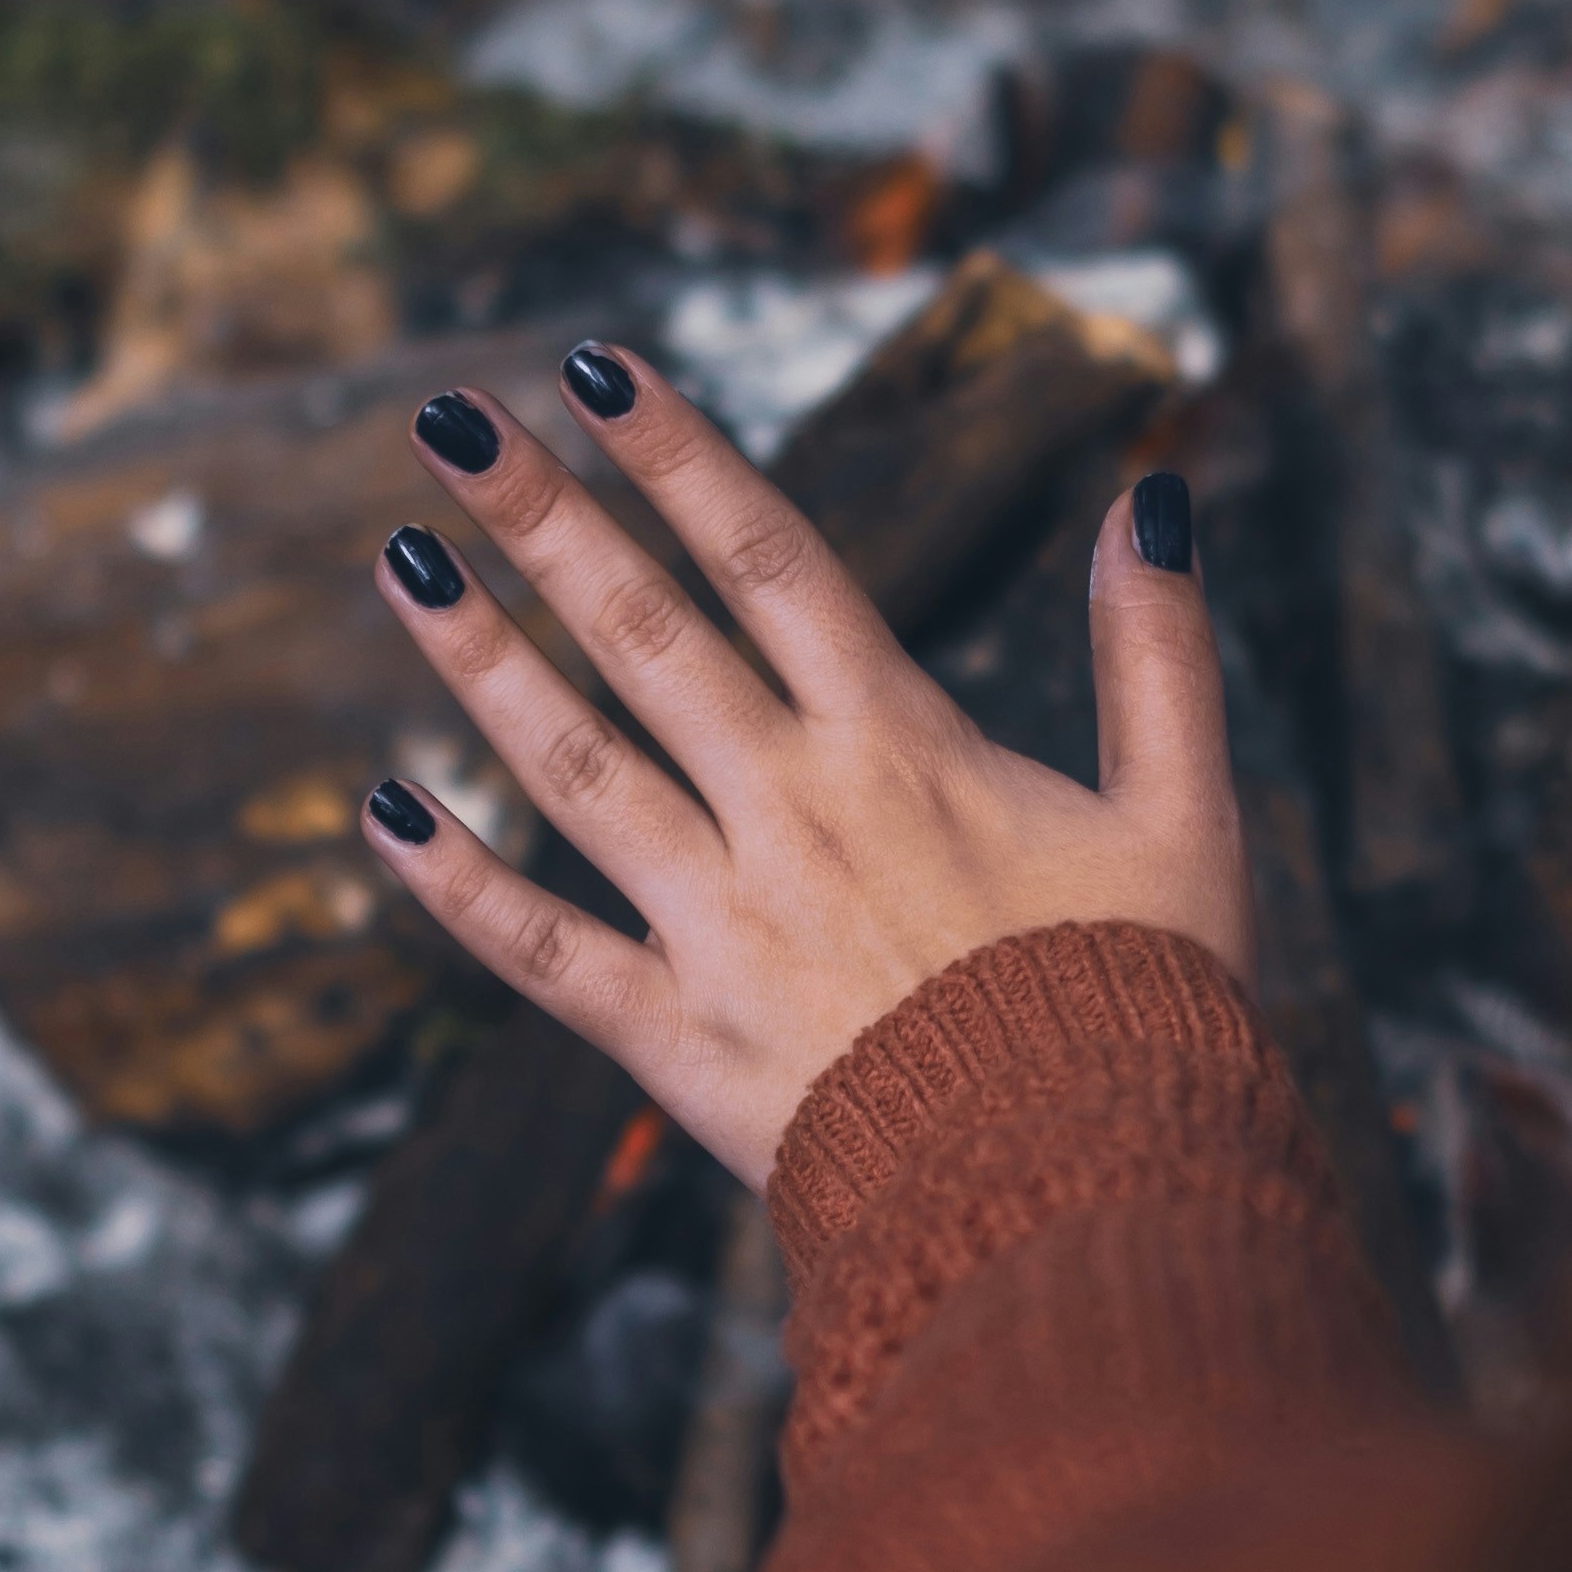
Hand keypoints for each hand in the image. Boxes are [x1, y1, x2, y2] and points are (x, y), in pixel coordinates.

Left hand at [351, 343, 1251, 1187]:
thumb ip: (1161, 654)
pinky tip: (386, 813)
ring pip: (576, 765)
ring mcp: (725, 923)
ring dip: (482, 660)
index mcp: (904, 746)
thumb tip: (1155, 495)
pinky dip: (459, 888)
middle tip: (446, 420)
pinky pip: (545, 951)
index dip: (679, 456)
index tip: (595, 372)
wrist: (1085, 1199)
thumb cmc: (1145, 1007)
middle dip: (543, 517)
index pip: (770, 557)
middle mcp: (794, 812)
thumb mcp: (1185, 816)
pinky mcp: (681, 1039)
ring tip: (401, 561)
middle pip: (646, 632)